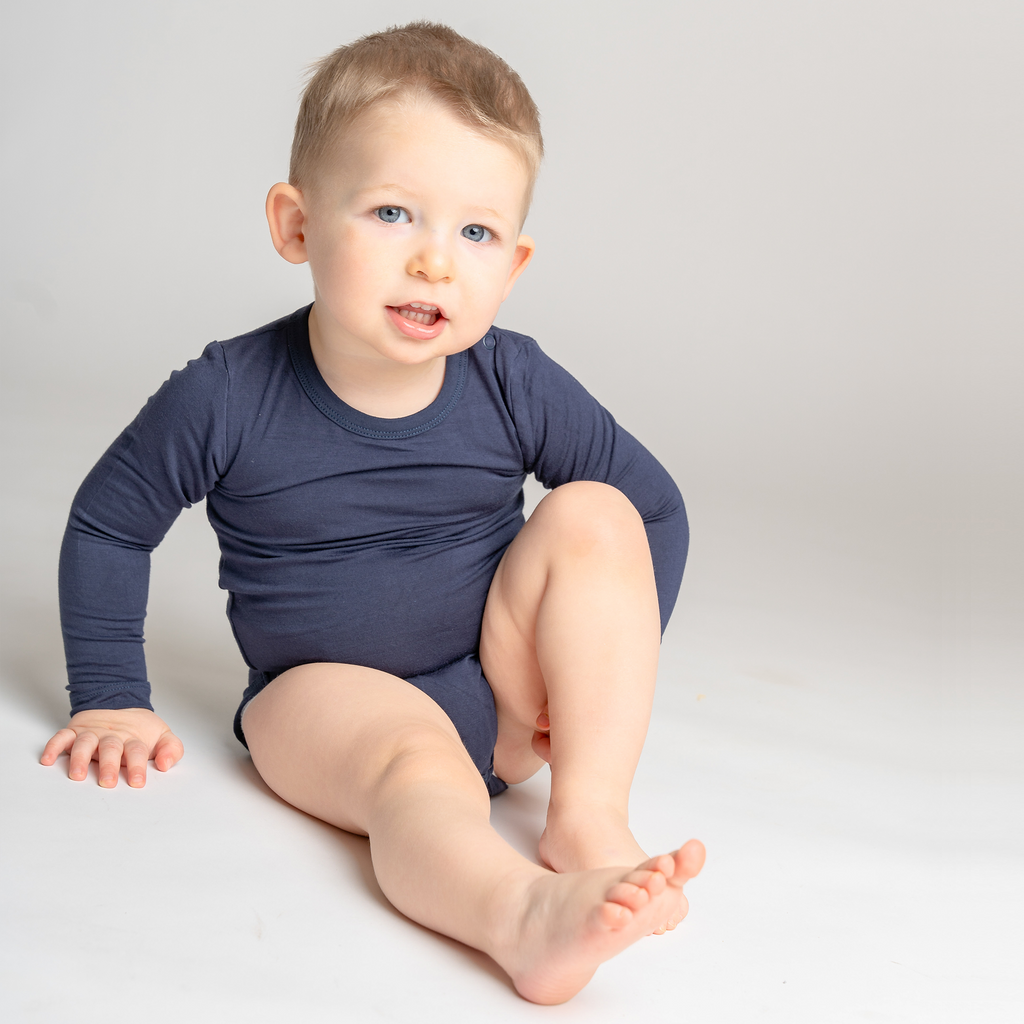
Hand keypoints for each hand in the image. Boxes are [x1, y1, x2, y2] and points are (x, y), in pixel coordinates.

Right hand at [40, 708, 183, 787]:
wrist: (122, 702)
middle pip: (111, 748)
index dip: (137, 767)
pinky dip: (53, 746)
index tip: (137, 782)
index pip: (137, 752)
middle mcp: (112, 736)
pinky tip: (47, 760)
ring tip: (78, 775)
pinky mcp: (75, 731)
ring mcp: (93, 733)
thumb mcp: (162, 736)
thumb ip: (171, 750)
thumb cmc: (141, 730)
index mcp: (134, 739)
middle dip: (109, 766)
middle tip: (107, 782)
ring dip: (80, 758)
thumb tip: (165, 765)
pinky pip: (61, 737)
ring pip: (85, 743)